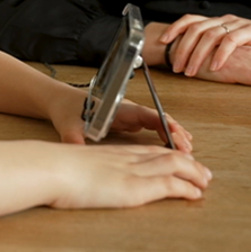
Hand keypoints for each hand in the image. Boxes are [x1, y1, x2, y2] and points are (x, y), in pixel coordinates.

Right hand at [47, 143, 209, 208]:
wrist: (49, 167)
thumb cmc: (52, 169)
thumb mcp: (70, 167)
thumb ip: (80, 172)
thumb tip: (73, 180)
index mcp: (112, 153)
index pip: (146, 150)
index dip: (166, 154)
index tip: (179, 159)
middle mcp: (126, 157)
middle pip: (165, 155)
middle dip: (187, 162)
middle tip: (203, 172)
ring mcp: (131, 170)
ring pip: (174, 166)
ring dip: (194, 173)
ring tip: (206, 181)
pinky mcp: (134, 186)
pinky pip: (169, 184)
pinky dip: (186, 187)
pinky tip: (196, 194)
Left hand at [49, 89, 192, 152]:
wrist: (61, 102)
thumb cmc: (66, 110)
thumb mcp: (68, 125)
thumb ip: (73, 138)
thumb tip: (75, 148)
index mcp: (117, 108)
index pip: (145, 114)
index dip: (162, 123)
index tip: (176, 133)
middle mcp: (127, 110)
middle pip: (157, 118)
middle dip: (174, 131)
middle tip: (188, 148)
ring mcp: (129, 116)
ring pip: (157, 123)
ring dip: (172, 134)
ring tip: (188, 149)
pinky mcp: (127, 122)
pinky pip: (151, 128)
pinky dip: (164, 136)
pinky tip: (174, 147)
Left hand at [159, 14, 250, 75]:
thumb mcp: (228, 47)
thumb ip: (212, 48)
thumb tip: (188, 59)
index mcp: (216, 22)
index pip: (190, 20)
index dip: (174, 28)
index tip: (162, 42)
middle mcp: (223, 20)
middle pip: (195, 29)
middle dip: (182, 48)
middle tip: (177, 68)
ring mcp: (236, 24)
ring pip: (210, 35)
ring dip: (197, 54)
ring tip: (191, 71)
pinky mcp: (250, 31)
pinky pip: (230, 41)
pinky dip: (220, 54)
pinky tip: (214, 67)